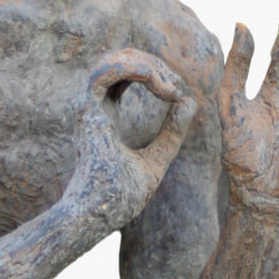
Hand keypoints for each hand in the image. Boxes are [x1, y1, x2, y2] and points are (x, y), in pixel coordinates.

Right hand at [70, 49, 196, 233]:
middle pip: (120, 62)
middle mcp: (94, 108)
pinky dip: (130, 68)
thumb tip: (190, 101)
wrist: (99, 217)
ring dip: (145, 65)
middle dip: (153, 65)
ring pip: (112, 61)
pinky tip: (155, 80)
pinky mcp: (87, 113)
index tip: (177, 93)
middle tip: (176, 86)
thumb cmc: (120, 198)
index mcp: (105, 115)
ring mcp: (88, 108)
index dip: (154, 73)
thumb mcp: (157, 159)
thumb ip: (172, 133)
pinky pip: (103, 73)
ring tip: (169, 86)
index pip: (125, 74)